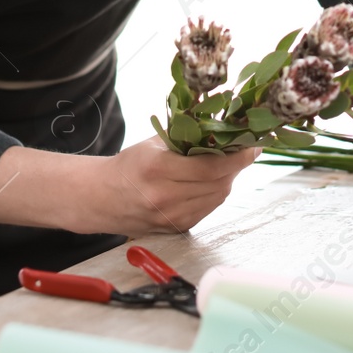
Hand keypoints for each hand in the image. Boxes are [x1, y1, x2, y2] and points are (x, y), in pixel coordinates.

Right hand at [88, 136, 259, 235]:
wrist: (100, 199)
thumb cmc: (127, 166)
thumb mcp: (153, 143)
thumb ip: (185, 134)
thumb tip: (219, 123)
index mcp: (158, 169)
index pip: (211, 166)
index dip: (237, 157)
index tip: (252, 147)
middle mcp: (165, 197)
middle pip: (218, 183)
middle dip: (235, 167)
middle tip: (243, 152)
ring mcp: (171, 218)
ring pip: (216, 199)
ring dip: (227, 181)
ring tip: (228, 166)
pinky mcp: (175, 230)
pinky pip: (207, 210)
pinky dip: (214, 195)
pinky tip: (211, 183)